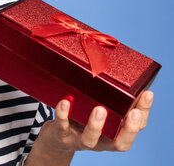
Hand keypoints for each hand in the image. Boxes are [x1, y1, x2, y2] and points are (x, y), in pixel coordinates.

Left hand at [27, 91, 153, 164]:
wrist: (58, 136)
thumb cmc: (82, 115)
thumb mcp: (97, 105)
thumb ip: (107, 93)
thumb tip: (112, 62)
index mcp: (115, 132)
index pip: (137, 127)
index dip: (144, 113)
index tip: (147, 94)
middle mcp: (102, 140)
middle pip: (121, 143)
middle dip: (129, 128)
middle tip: (133, 112)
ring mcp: (81, 139)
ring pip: (90, 139)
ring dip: (96, 125)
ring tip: (100, 109)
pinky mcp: (62, 135)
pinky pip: (62, 127)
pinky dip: (63, 115)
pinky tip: (65, 102)